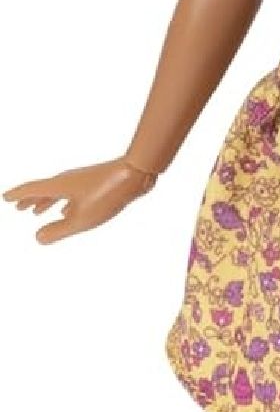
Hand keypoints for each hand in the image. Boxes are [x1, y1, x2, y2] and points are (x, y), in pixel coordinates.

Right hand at [2, 155, 156, 244]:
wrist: (135, 173)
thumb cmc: (107, 194)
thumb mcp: (81, 219)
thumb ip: (58, 230)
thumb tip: (37, 238)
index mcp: (59, 186)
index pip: (31, 189)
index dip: (18, 195)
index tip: (5, 198)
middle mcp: (67, 181)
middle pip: (43, 190)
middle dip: (30, 200)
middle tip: (18, 208)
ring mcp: (82, 181)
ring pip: (58, 192)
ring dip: (46, 202)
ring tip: (38, 211)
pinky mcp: (96, 184)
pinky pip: (73, 195)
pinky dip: (65, 203)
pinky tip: (69, 210)